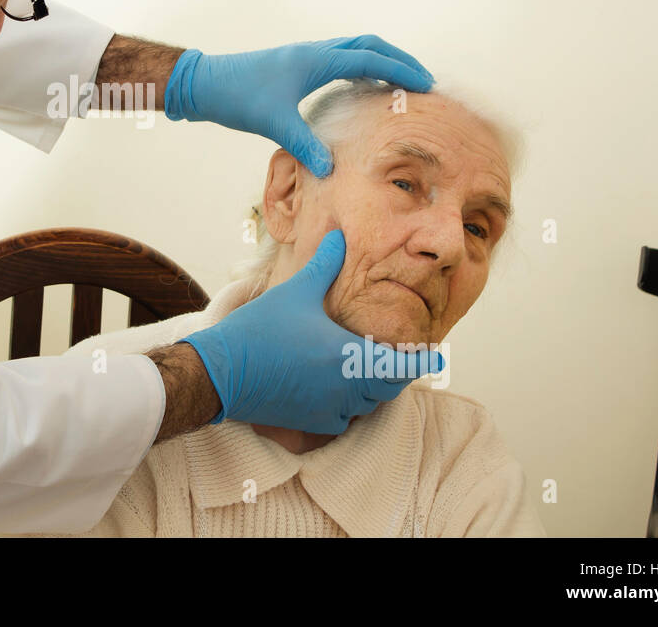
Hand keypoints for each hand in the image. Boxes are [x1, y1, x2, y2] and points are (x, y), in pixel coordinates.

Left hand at [163, 36, 434, 176]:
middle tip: (423, 78)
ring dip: (380, 58)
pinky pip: (338, 58)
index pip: (370, 57)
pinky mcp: (295, 65)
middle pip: (368, 44)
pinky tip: (361, 86)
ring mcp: (304, 56)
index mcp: (315, 59)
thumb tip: (331, 169)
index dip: (401, 69)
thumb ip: (305, 145)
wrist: (205, 83)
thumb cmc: (237, 97)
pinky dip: (359, 65)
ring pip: (353, 48)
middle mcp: (313, 51)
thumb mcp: (273, 123)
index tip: (427, 84)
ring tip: (400, 80)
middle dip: (399, 58)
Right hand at [178, 230, 443, 434]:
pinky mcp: (311, 422)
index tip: (435, 355)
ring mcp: (329, 408)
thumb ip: (324, 264)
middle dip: (396, 373)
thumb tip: (339, 235)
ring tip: (369, 368)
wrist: (222, 373)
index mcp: (348, 356)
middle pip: (388, 387)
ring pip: (368, 404)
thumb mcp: (296, 292)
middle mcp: (346, 389)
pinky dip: (350, 405)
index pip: (401, 367)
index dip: (420, 362)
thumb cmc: (260, 330)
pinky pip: (344, 419)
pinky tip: (340, 389)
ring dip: (373, 388)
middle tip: (400, 357)